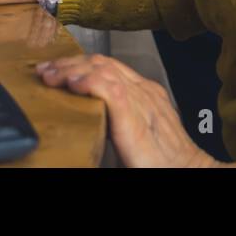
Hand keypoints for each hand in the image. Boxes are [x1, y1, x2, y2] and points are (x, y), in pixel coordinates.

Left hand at [35, 54, 216, 166]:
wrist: (189, 172)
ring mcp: (141, 100)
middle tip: (46, 70)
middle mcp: (144, 90)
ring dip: (71, 70)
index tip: (57, 70)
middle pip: (102, 62)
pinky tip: (72, 84)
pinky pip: (109, 89)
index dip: (81, 63)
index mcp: (146, 92)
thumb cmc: (165, 161)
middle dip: (70, 63)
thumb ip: (120, 116)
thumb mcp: (139, 129)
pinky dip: (88, 82)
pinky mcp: (135, 116)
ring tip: (51, 75)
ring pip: (102, 70)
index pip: (109, 65)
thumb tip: (89, 112)